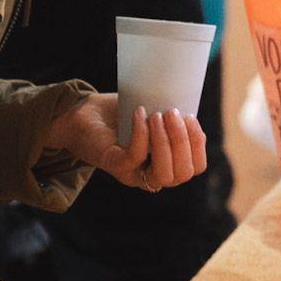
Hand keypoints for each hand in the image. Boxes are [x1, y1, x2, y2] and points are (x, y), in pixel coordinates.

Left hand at [44, 94, 208, 191]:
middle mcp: (151, 174)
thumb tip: (188, 106)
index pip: (195, 168)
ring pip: (163, 173)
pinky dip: (141, 133)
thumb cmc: (119, 114)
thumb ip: (170, 118)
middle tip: (172, 112)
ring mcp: (132, 173)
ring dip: (166, 142)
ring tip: (158, 114)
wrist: (82, 115)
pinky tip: (139, 113)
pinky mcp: (114, 164)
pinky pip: (135, 157)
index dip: (198, 145)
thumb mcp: (153, 115)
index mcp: (166, 163)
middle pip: (182, 173)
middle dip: (183, 141)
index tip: (191, 118)